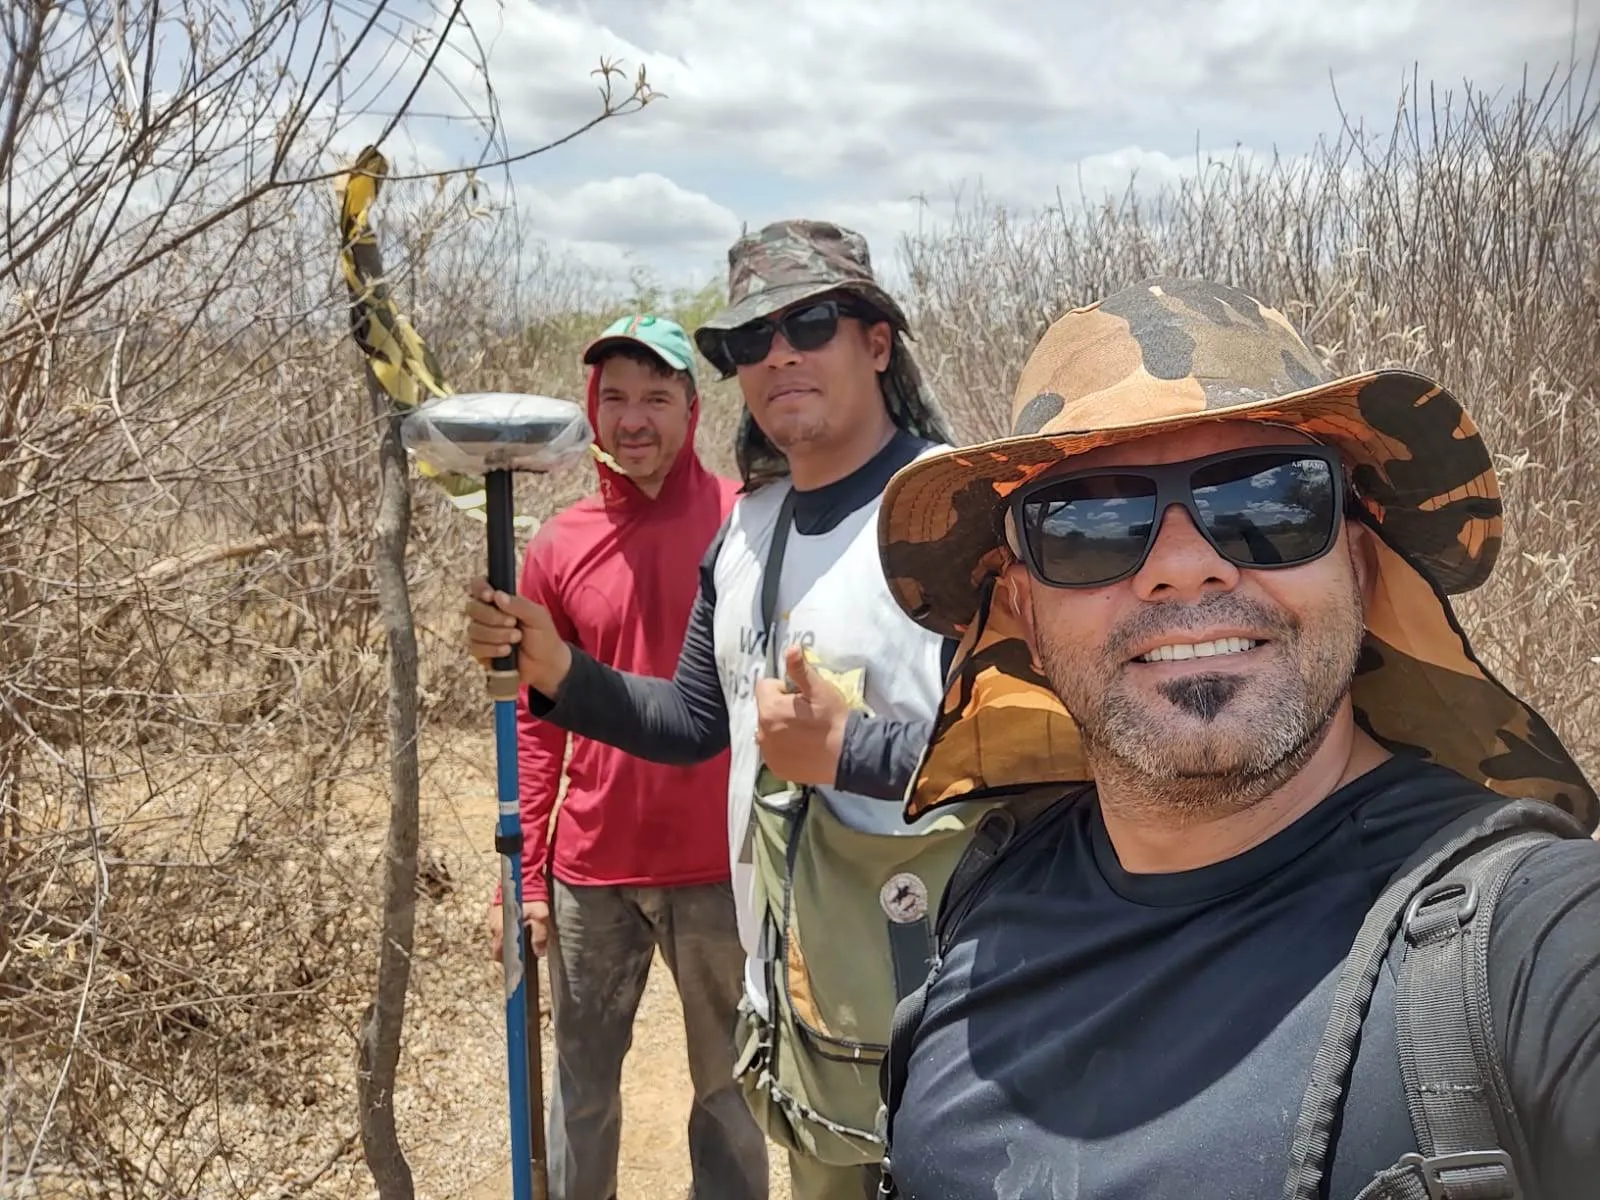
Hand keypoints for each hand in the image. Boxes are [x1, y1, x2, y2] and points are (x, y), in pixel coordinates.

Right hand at [463, 577, 572, 696]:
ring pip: (474, 629)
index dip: (479, 588)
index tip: (490, 596)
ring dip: (497, 635)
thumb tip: (497, 595)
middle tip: (513, 623)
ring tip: (516, 638)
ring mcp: (481, 633)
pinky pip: (475, 647)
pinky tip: (507, 651)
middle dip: (493, 617)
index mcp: (499, 601)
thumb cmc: (543, 636)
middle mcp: (486, 615)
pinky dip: (493, 649)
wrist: (546, 664)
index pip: (478, 586)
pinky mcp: (480, 652)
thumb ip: (519, 604)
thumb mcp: (537, 616)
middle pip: (472, 608)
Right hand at [487, 897, 550, 961]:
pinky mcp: (494, 910)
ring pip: (498, 935)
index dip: (506, 961)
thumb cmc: (532, 897)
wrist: (522, 875)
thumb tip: (539, 953)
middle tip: (522, 950)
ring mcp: (492, 917)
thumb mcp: (541, 917)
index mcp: (501, 930)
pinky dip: (506, 928)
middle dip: (508, 950)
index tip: (516, 962)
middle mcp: (493, 925)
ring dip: (508, 937)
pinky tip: (518, 924)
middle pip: (498, 946)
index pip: (498, 954)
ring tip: (522, 936)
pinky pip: (498, 924)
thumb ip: (540, 936)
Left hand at [753, 645, 849, 786]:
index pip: (765, 687)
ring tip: (804, 732)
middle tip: (805, 715)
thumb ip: (799, 669)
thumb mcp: (819, 689)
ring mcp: (768, 753)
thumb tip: (791, 648)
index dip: (783, 689)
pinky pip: (774, 751)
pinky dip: (783, 748)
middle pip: (765, 710)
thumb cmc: (833, 718)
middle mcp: (761, 732)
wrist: (847, 754)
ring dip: (779, 728)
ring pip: (768, 731)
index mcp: (769, 709)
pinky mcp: (776, 768)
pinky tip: (802, 747)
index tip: (801, 698)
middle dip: (780, 708)